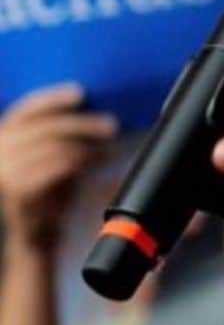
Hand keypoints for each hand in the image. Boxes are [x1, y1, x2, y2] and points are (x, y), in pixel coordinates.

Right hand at [0, 84, 118, 252]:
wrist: (37, 232)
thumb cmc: (50, 186)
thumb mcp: (54, 153)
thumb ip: (63, 132)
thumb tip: (97, 107)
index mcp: (5, 136)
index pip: (26, 109)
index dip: (53, 98)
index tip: (81, 92)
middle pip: (45, 127)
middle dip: (82, 123)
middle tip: (112, 125)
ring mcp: (5, 173)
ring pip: (53, 147)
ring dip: (87, 145)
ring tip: (108, 148)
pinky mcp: (18, 192)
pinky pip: (55, 168)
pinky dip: (82, 160)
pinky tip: (99, 159)